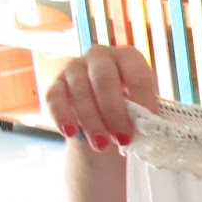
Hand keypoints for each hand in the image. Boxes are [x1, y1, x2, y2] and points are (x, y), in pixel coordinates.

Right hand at [44, 44, 158, 151]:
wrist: (103, 120)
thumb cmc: (129, 112)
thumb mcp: (141, 111)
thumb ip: (144, 114)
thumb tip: (147, 127)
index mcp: (129, 58)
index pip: (137, 75)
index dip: (142, 102)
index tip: (145, 128)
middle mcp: (100, 56)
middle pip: (104, 79)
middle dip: (114, 112)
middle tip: (122, 139)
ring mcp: (75, 68)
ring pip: (80, 90)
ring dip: (92, 121)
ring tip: (101, 145)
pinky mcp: (56, 84)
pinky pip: (54, 98)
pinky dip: (62, 116)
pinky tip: (70, 133)